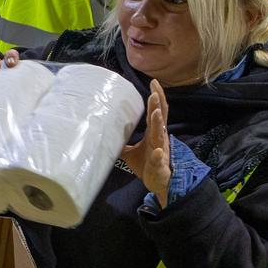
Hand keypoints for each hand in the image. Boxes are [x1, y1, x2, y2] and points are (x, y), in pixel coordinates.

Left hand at [119, 80, 171, 205]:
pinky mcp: (160, 165)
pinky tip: (158, 151)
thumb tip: (105, 135)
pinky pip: (159, 160)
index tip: (153, 82)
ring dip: (158, 123)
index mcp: (153, 133)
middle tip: (155, 89)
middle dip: (158, 103)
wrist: (159, 184)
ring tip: (156, 112)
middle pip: (161, 117)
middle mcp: (159, 139)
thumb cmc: (147, 165)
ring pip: (161, 135)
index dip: (156, 97)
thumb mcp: (130, 153)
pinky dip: (158, 155)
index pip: (156, 111)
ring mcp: (161, 151)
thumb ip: (121, 143)